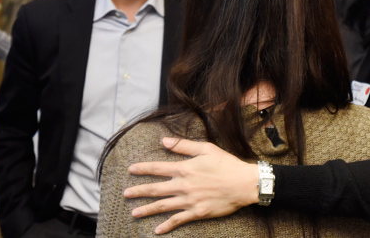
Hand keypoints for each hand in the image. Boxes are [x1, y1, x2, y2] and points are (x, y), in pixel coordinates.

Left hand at [124, 137, 257, 233]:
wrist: (244, 184)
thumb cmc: (226, 164)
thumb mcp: (205, 148)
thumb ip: (183, 146)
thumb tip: (164, 141)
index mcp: (184, 168)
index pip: (157, 168)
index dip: (142, 169)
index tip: (130, 170)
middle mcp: (183, 185)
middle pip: (156, 189)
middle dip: (138, 191)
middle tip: (125, 194)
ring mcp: (189, 200)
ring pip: (163, 206)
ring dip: (147, 210)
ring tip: (134, 212)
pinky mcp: (197, 212)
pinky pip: (178, 220)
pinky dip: (167, 226)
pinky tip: (157, 230)